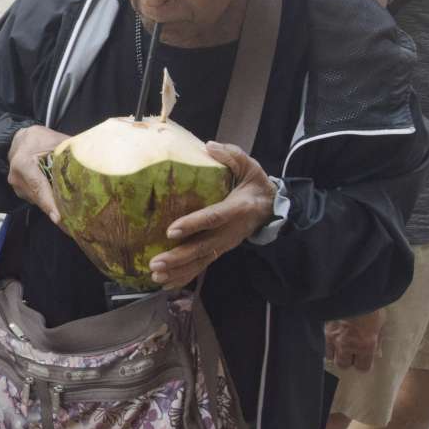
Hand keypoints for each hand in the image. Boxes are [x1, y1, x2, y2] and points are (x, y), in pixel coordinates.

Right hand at [8, 125, 68, 224]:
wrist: (20, 139)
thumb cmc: (39, 139)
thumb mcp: (56, 140)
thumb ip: (71, 151)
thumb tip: (93, 159)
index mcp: (23, 163)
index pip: (39, 187)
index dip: (49, 203)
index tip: (58, 218)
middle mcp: (17, 177)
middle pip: (39, 198)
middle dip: (56, 207)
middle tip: (74, 220)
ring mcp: (16, 186)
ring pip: (38, 200)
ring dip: (52, 203)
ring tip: (70, 208)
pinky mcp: (19, 191)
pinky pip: (36, 199)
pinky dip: (48, 199)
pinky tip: (58, 197)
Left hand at [149, 142, 275, 287]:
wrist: (272, 207)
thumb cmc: (254, 183)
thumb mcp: (249, 166)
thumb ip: (232, 155)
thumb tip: (210, 146)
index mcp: (237, 208)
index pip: (213, 217)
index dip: (193, 225)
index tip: (171, 231)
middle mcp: (231, 231)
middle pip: (203, 247)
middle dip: (179, 257)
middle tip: (155, 263)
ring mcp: (226, 243)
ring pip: (201, 260)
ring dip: (178, 270)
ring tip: (156, 276)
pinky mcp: (220, 250)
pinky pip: (202, 265)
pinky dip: (185, 276)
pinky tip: (166, 283)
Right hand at [325, 309, 386, 371]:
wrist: (352, 291)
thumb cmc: (369, 305)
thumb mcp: (380, 323)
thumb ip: (375, 337)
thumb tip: (374, 346)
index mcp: (365, 345)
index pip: (362, 367)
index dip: (363, 365)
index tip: (363, 360)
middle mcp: (347, 345)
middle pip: (344, 365)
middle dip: (348, 360)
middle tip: (351, 353)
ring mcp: (332, 338)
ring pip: (330, 356)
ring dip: (335, 352)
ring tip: (339, 346)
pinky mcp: (322, 330)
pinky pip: (322, 344)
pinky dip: (326, 343)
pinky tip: (330, 338)